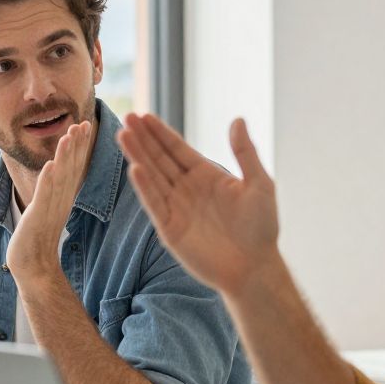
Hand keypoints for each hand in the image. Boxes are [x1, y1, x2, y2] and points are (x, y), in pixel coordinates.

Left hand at [6, 119, 93, 283]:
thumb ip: (53, 192)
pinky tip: (51, 165)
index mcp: (64, 197)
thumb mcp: (49, 209)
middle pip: (72, 168)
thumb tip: (55, 175)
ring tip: (69, 135)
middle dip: (76, 145)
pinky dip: (48, 180)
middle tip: (82, 122)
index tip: (84, 125)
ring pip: (61, 177)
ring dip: (65, 156)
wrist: (34, 266)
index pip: (74, 167)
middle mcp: (61, 200)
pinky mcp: (38, 216)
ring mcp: (51, 208)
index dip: (79, 146)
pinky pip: (45, 195)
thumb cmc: (39, 238)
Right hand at [117, 114, 278, 295]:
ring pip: (152, 177)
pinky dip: (144, 187)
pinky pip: (154, 204)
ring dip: (138, 156)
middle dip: (143, 139)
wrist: (255, 267)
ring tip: (123, 135)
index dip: (161, 132)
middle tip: (126, 117)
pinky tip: (134, 168)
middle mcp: (187, 189)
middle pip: (160, 159)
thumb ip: (245, 152)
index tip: (144, 115)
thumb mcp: (259, 184)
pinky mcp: (170, 229)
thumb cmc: (261, 228)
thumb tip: (238, 119)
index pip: (177, 149)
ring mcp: (177, 208)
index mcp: (206, 175)